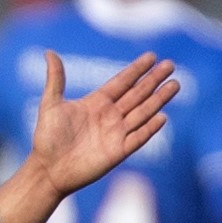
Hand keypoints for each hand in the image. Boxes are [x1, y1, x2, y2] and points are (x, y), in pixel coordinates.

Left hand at [21, 51, 179, 199]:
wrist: (48, 170)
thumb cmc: (47, 138)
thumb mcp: (51, 104)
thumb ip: (55, 79)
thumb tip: (49, 52)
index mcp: (96, 102)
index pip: (122, 82)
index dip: (137, 69)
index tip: (152, 56)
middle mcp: (110, 116)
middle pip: (137, 94)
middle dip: (154, 80)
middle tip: (170, 65)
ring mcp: (116, 134)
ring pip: (142, 112)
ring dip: (158, 99)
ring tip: (175, 85)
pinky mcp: (118, 152)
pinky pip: (137, 138)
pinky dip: (149, 128)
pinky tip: (162, 116)